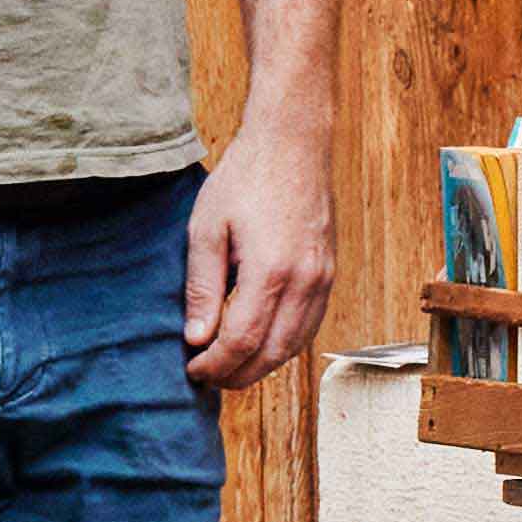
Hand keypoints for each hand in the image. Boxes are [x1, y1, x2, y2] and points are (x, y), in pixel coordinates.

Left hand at [182, 122, 335, 390]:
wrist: (292, 144)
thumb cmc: (244, 179)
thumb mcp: (206, 228)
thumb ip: (202, 286)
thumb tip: (197, 338)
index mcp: (271, 271)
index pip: (242, 341)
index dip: (216, 363)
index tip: (192, 369)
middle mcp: (306, 282)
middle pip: (272, 353)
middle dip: (237, 374)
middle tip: (206, 377)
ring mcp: (324, 280)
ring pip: (295, 345)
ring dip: (262, 365)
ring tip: (229, 367)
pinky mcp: (330, 275)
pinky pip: (310, 326)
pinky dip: (284, 345)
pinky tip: (259, 345)